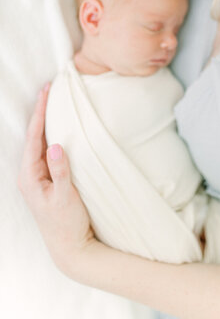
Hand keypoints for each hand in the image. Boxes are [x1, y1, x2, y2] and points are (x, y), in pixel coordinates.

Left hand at [18, 85, 96, 277]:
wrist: (71, 248)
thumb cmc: (66, 224)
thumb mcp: (64, 198)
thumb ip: (60, 171)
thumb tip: (56, 145)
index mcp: (29, 177)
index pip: (34, 137)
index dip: (40, 113)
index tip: (46, 92)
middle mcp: (30, 175)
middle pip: (34, 136)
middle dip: (41, 112)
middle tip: (49, 89)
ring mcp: (39, 177)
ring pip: (41, 142)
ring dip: (47, 122)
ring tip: (53, 102)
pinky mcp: (48, 180)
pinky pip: (48, 151)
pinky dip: (53, 135)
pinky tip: (59, 128)